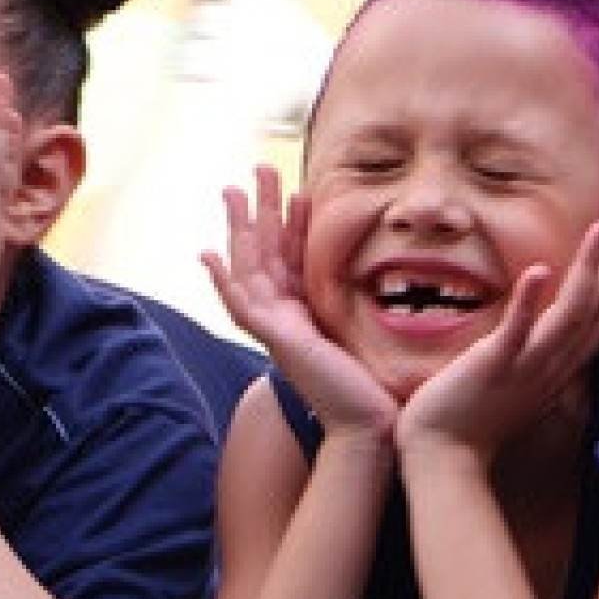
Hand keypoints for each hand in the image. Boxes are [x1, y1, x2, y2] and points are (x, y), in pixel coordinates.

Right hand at [201, 165, 397, 441]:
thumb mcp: (369, 335)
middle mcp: (286, 319)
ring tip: (235, 189)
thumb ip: (364, 310)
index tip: (296, 192)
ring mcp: (277, 330)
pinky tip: (210, 257)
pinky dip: (224, 282)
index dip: (292, 225)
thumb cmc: (378, 389)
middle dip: (260, 210)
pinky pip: (243, 304)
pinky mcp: (277, 341)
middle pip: (265, 254)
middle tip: (256, 169)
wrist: (372, 428)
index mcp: (307, 315)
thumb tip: (389, 289)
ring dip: (241, 228)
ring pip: (248, 268)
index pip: (294, 259)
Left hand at [397, 216, 598, 463]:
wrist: (444, 456)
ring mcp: (528, 365)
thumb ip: (546, 346)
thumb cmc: (480, 413)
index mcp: (566, 361)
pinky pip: (516, 333)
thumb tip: (560, 320)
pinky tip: (539, 271)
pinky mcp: (493, 368)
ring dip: (591, 268)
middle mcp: (557, 362)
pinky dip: (529, 303)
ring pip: (571, 313)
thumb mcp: (527, 374)